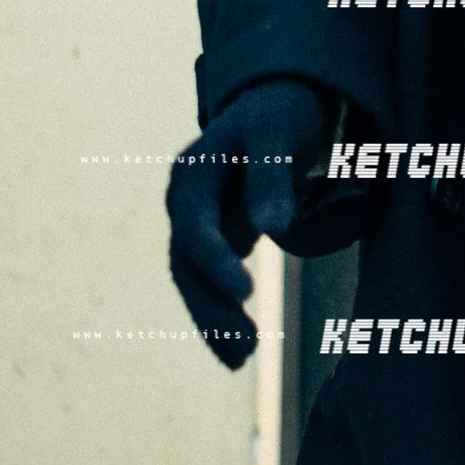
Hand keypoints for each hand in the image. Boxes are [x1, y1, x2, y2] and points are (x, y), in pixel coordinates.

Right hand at [167, 77, 351, 368]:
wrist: (276, 104)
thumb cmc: (280, 115)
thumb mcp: (280, 135)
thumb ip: (272, 177)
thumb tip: (274, 229)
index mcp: (191, 176)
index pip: (195, 227)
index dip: (215, 261)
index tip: (244, 293)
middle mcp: (184, 205)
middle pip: (187, 266)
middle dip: (212, 308)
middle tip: (247, 348)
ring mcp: (194, 226)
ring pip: (194, 283)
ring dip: (214, 322)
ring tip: (244, 360)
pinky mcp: (213, 243)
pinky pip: (208, 286)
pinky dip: (220, 317)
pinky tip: (237, 354)